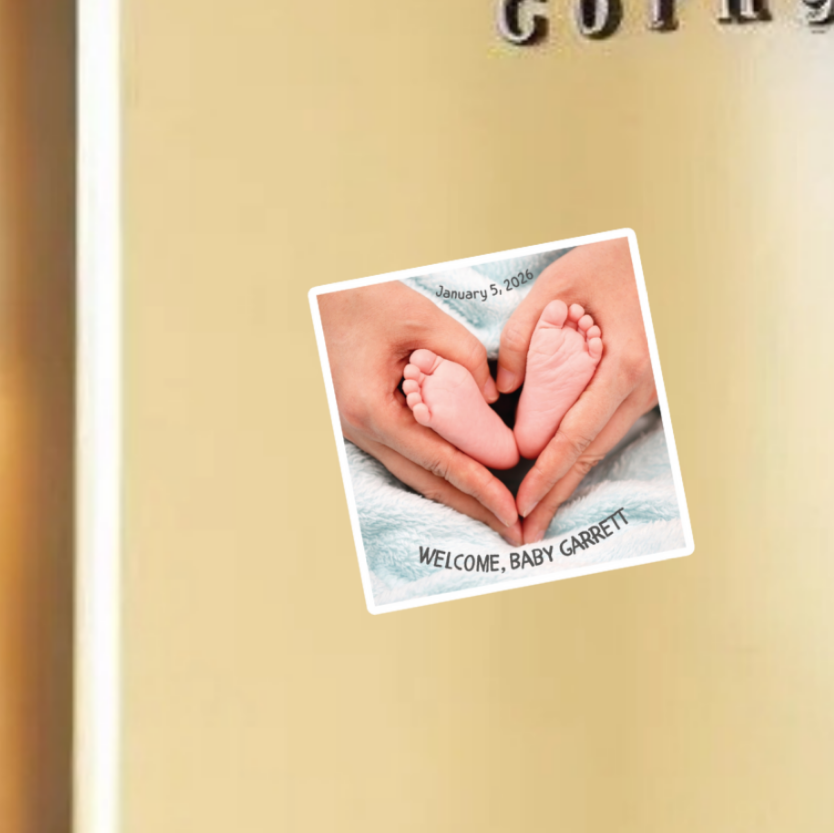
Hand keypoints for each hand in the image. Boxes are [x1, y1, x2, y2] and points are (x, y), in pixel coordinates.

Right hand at [316, 282, 519, 542]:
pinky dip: (440, 474)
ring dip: (458, 497)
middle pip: (427, 483)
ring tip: (496, 516)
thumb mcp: (420, 318)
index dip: (478, 488)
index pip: (437, 460)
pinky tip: (465, 484)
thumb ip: (461, 356)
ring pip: (416, 476)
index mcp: (374, 411)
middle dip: (473, 509)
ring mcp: (361, 433)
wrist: (320, 300)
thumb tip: (493, 398)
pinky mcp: (368, 425)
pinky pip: (409, 458)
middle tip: (513, 532)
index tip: (509, 510)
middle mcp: (364, 432)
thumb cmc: (364, 302)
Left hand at [494, 238, 657, 543]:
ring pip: (600, 449)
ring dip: (567, 485)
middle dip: (555, 496)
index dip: (548, 472)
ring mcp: (647, 392)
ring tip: (536, 519)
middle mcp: (642, 386)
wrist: (657, 254)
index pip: (577, 433)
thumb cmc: (605, 262)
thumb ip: (524, 333)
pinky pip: (604, 432)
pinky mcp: (639, 392)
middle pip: (591, 454)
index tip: (522, 501)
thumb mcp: (557, 285)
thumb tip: (502, 388)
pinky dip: (579, 460)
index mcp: (625, 364)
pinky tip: (556, 481)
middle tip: (525, 533)